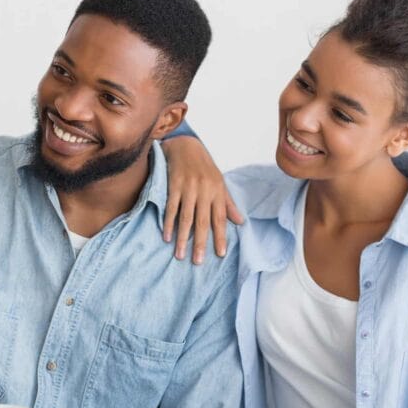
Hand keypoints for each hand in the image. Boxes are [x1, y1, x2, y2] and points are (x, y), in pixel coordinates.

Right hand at [160, 136, 243, 263]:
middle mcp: (204, 191)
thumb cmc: (204, 167)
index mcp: (217, 191)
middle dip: (200, 243)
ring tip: (180, 255)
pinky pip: (171, 207)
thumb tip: (240, 222)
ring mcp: (188, 188)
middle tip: (197, 262)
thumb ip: (228, 203)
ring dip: (182, 238)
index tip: (220, 254)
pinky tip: (167, 236)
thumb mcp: (219, 183)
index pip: (219, 218)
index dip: (220, 236)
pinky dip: (168, 223)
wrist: (186, 146)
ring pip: (186, 217)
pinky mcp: (174, 185)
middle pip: (202, 221)